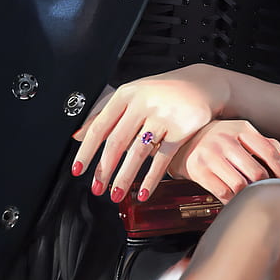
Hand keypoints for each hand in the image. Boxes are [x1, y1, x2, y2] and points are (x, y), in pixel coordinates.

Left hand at [71, 64, 230, 201]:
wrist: (202, 84)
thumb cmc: (162, 92)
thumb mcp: (133, 95)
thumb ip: (106, 113)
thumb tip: (78, 134)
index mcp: (127, 94)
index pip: (100, 126)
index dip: (87, 151)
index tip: (78, 170)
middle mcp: (143, 103)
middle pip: (118, 141)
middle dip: (104, 169)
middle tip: (96, 188)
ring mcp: (163, 115)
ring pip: (138, 152)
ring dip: (124, 177)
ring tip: (115, 195)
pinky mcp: (182, 128)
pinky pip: (162, 158)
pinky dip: (151, 179)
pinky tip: (143, 192)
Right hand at [169, 119, 279, 203]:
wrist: (183, 141)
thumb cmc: (217, 139)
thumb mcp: (240, 133)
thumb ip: (262, 143)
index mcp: (241, 129)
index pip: (269, 152)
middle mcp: (225, 140)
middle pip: (257, 172)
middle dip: (266, 187)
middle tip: (269, 195)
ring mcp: (211, 154)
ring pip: (240, 185)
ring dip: (248, 195)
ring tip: (249, 196)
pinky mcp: (199, 170)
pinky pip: (223, 192)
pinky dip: (232, 200)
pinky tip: (234, 198)